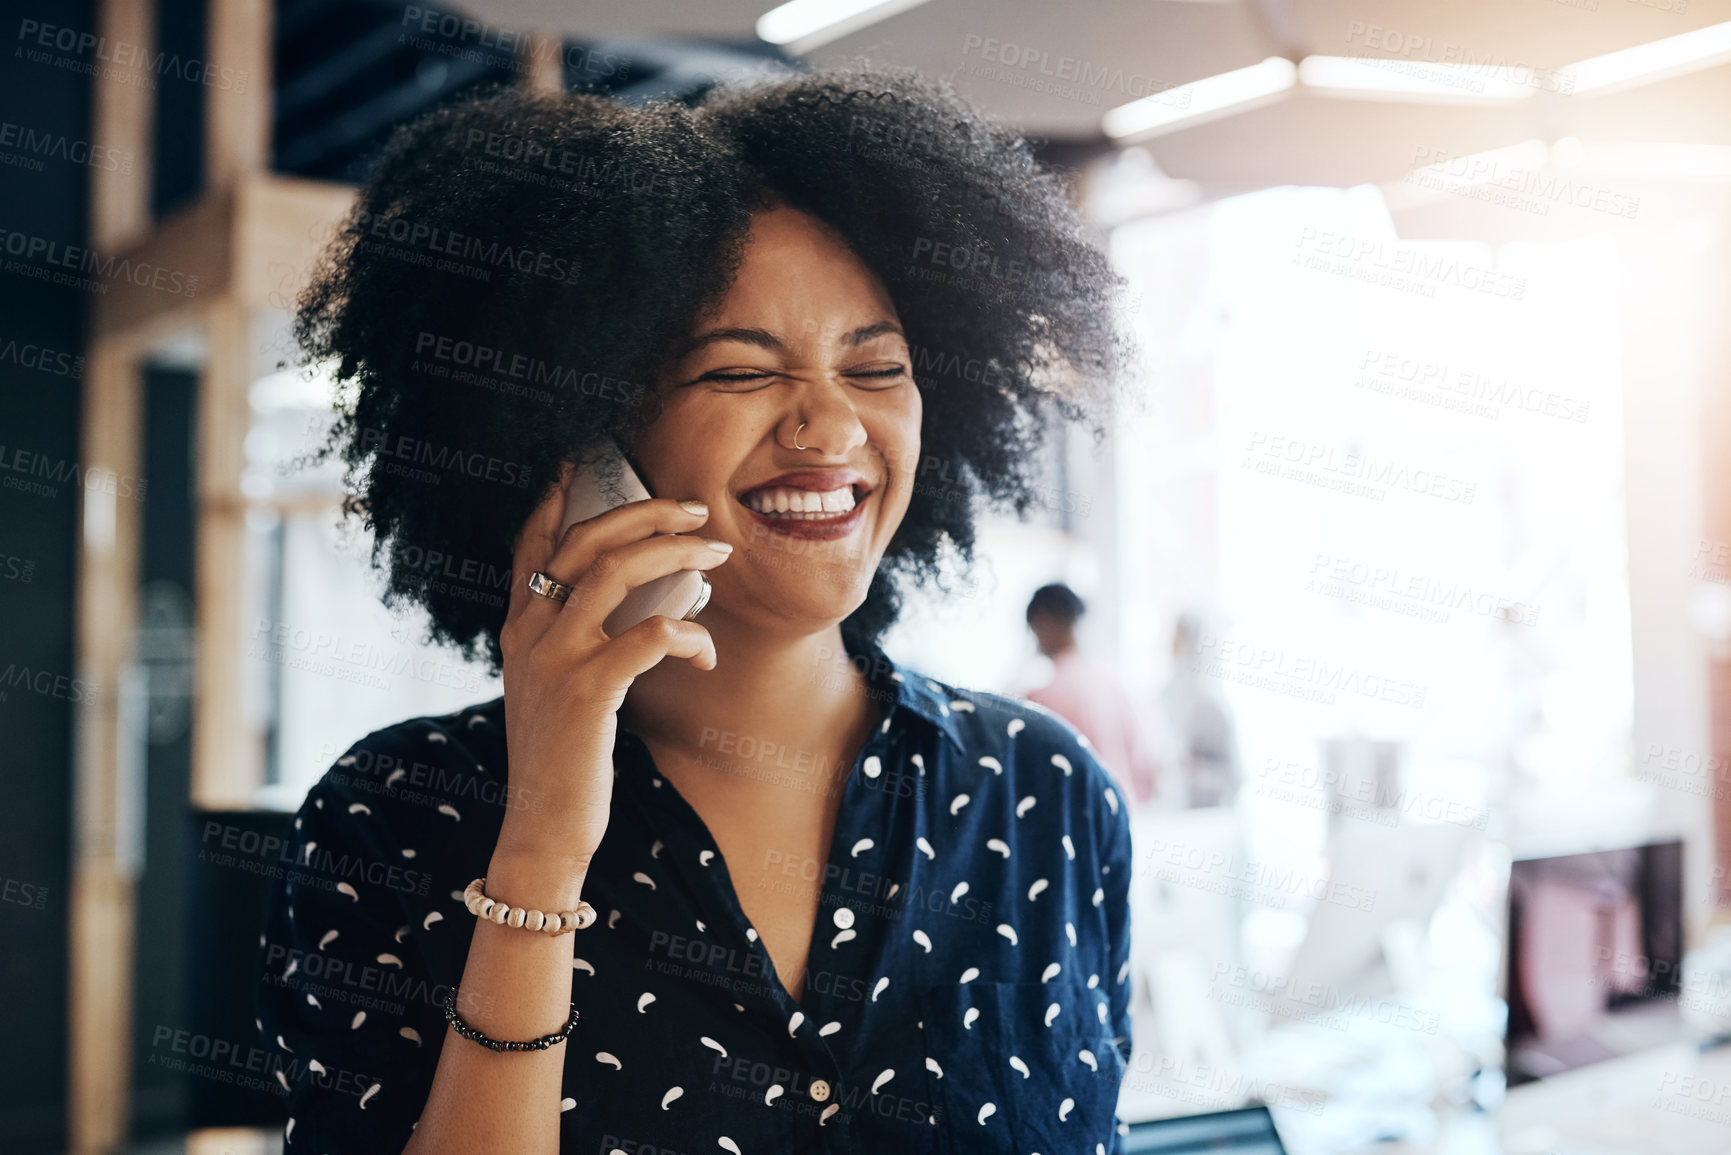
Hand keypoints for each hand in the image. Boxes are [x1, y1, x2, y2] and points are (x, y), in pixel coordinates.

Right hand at [493, 466, 730, 872]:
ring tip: (718, 553)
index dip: (556, 497)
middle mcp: (529, 633)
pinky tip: (705, 650)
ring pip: (615, 572)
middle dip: (646, 513)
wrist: (542, 830)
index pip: (533, 544)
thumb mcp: (557, 692)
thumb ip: (580, 644)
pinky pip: (646, 636)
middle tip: (696, 510)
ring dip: (675, 554)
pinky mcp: (586, 692)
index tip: (579, 459)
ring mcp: (554, 659)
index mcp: (519, 629)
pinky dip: (686, 633)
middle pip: (586, 541)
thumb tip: (648, 607)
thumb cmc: (564, 762)